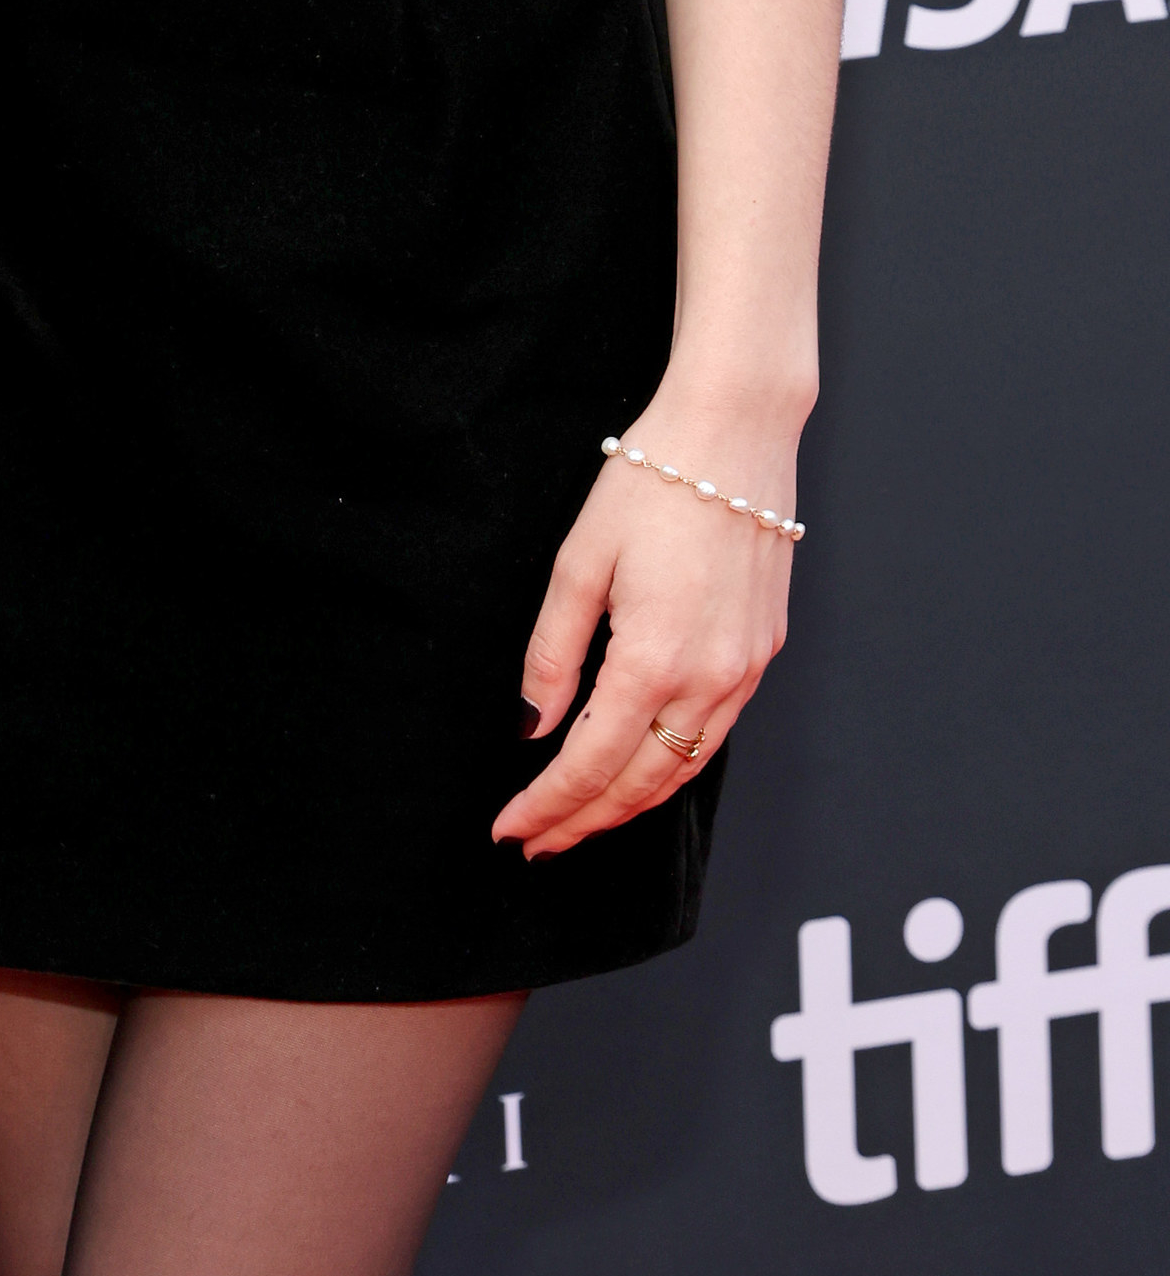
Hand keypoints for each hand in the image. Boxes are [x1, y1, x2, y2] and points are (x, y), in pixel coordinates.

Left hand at [492, 416, 795, 859]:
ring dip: (632, 803)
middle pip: (642, 783)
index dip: (549, 805)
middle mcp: (710, 679)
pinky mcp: (763, 652)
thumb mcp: (579, 563)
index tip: (512, 830)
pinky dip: (675, 764)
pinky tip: (643, 766)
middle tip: (539, 842)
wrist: (735, 433)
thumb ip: (553, 652)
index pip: (591, 762)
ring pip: (685, 768)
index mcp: (654, 660)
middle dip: (586, 820)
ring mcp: (745, 670)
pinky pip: (715, 732)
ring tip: (582, 819)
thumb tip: (532, 724)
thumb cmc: (650, 483)